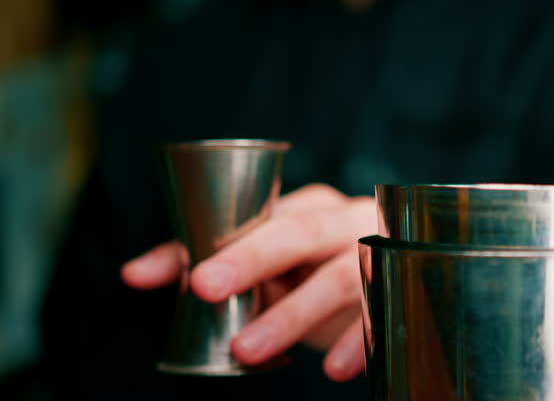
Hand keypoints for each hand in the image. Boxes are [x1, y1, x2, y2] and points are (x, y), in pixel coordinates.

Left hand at [120, 184, 375, 381]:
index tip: (182, 278)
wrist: (388, 281)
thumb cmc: (312, 270)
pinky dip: (358, 343)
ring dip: (293, 315)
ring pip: (340, 277)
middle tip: (206, 291)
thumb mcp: (266, 265)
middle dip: (251, 261)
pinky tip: (332, 370)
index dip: (223, 244)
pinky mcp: (396, 295)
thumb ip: (204, 261)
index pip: (263, 218)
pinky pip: (380, 316)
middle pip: (302, 233)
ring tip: (247, 351)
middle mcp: (345, 221)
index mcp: (311, 207)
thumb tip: (134, 273)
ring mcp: (376, 256)